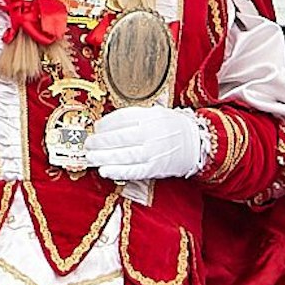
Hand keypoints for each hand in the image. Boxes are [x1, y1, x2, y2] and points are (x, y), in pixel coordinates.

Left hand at [85, 106, 207, 181]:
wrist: (196, 143)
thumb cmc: (173, 128)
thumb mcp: (157, 113)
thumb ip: (135, 117)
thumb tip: (106, 125)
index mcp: (151, 116)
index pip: (122, 118)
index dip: (105, 124)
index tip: (96, 128)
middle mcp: (152, 133)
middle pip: (119, 137)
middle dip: (100, 141)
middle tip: (88, 144)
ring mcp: (154, 151)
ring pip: (123, 155)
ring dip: (103, 157)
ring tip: (91, 157)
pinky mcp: (155, 168)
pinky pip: (133, 170)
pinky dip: (117, 171)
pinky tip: (105, 170)